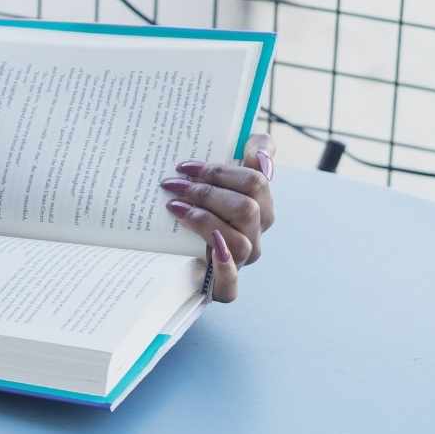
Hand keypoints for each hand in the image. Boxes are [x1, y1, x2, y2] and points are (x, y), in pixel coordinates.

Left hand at [158, 133, 275, 303]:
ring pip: (240, 242)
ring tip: (175, 208)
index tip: (185, 166)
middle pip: (248, 209)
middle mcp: (254, 232)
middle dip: (207, 192)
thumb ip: (249, 151)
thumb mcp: (220, 173)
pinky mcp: (223, 286)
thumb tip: (262, 147)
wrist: (176, 249)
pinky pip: (232, 286)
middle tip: (172, 185)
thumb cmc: (202, 202)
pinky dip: (224, 269)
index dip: (221, 170)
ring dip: (205, 221)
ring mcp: (242, 260)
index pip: (257, 180)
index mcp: (258, 202)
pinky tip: (211, 252)